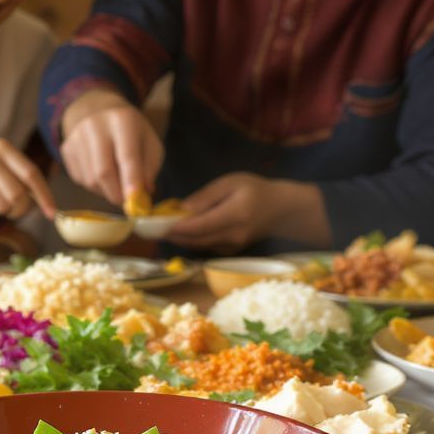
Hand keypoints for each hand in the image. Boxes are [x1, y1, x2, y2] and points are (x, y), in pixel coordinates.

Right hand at [0, 139, 55, 219]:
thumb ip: (20, 173)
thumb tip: (42, 201)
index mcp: (3, 148)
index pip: (31, 174)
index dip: (44, 195)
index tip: (52, 213)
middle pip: (18, 196)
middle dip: (21, 209)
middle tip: (16, 210)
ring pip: (4, 206)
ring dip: (2, 209)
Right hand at [59, 89, 162, 205]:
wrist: (101, 113)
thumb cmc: (132, 133)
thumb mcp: (150, 144)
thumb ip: (150, 169)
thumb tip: (141, 195)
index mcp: (122, 120)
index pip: (127, 156)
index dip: (131, 181)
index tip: (136, 201)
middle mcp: (95, 126)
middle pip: (103, 172)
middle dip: (116, 194)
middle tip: (126, 203)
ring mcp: (76, 137)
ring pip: (90, 180)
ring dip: (106, 191)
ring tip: (116, 183)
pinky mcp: (66, 149)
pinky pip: (80, 179)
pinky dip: (94, 186)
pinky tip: (102, 174)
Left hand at [169, 173, 331, 251]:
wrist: (281, 210)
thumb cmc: (256, 190)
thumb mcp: (231, 183)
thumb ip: (207, 196)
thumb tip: (183, 209)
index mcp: (235, 215)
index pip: (201, 225)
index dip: (178, 226)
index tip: (158, 224)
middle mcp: (233, 235)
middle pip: (196, 239)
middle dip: (172, 235)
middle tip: (151, 229)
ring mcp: (233, 246)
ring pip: (199, 245)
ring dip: (179, 239)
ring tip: (160, 230)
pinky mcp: (231, 250)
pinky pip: (206, 246)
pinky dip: (191, 240)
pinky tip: (179, 232)